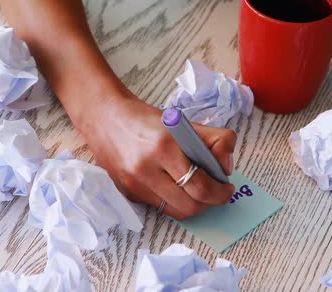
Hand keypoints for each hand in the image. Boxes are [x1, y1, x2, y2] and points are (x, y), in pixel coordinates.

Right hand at [81, 97, 235, 219]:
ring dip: (194, 205)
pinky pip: (161, 207)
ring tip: (199, 191)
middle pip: (190, 205)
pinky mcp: (128, 194)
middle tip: (218, 192)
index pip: (200, 184)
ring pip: (177, 212)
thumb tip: (226, 166)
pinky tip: (177, 187)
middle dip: (211, 201)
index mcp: (163, 147)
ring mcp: (135, 186)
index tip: (227, 187)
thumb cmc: (145, 119)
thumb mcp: (182, 122)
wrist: (103, 119)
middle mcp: (146, 170)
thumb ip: (211, 139)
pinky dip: (175, 201)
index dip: (220, 191)